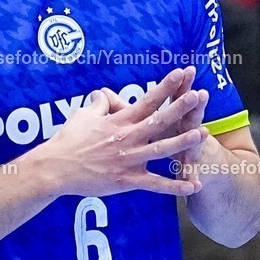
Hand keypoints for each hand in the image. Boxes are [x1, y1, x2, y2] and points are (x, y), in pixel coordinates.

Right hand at [45, 67, 206, 197]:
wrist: (56, 167)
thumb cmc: (68, 140)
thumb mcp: (83, 114)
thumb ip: (100, 104)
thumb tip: (104, 94)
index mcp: (120, 121)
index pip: (148, 100)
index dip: (166, 86)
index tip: (182, 73)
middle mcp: (128, 137)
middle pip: (160, 120)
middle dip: (180, 107)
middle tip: (199, 96)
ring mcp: (129, 159)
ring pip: (162, 150)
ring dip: (184, 142)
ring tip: (203, 134)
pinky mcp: (127, 180)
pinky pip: (155, 184)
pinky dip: (175, 186)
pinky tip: (194, 186)